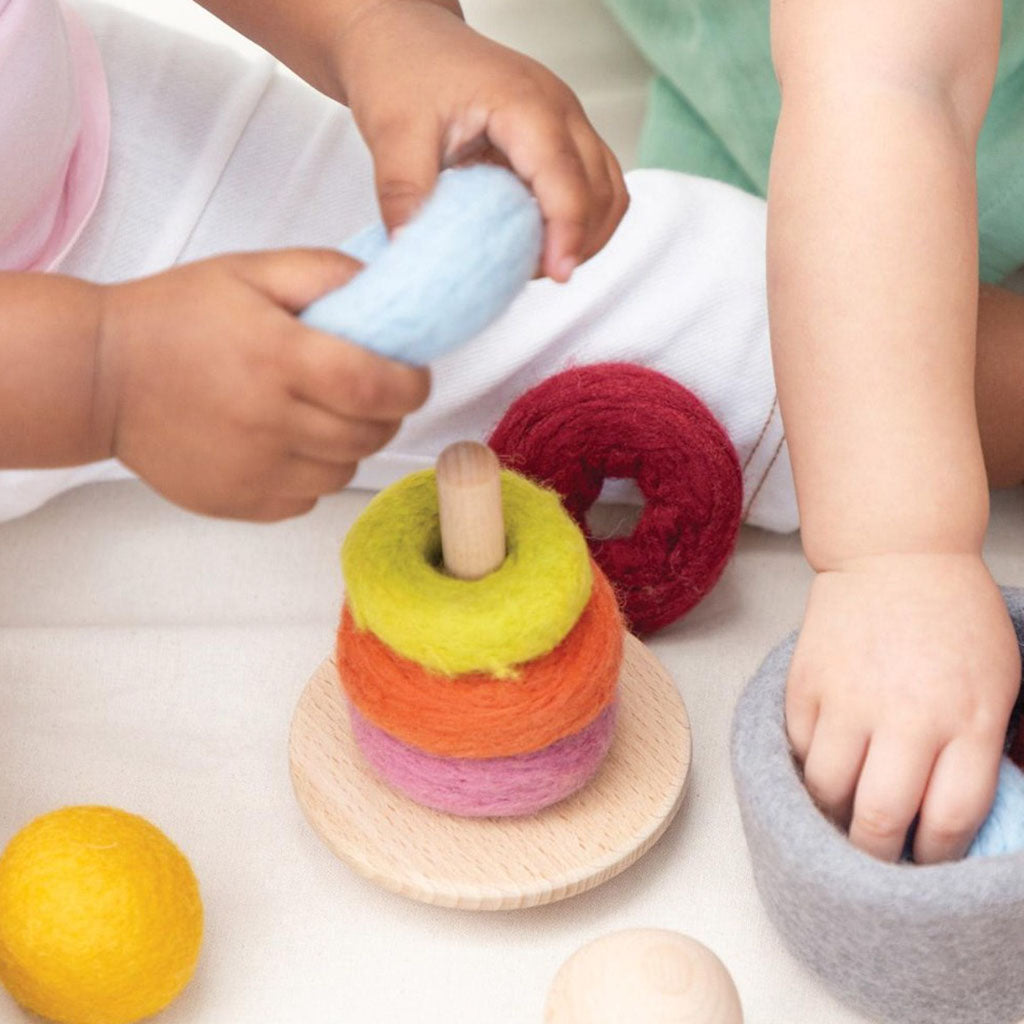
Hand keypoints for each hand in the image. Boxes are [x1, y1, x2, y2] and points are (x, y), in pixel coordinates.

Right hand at [97, 250, 429, 519]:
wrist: (99, 375)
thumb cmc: (174, 319)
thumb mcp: (251, 272)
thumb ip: (325, 273)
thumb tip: (386, 292)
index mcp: (279, 357)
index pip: (379, 387)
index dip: (412, 385)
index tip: (412, 376)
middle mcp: (271, 421)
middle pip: (371, 434)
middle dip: (386, 412)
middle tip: (366, 389)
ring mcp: (256, 469)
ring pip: (345, 471)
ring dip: (349, 444)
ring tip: (319, 414)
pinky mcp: (241, 502)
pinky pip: (308, 498)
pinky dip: (312, 474)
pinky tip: (286, 443)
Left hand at [335, 0, 627, 280]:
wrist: (401, 33)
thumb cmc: (403, 65)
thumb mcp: (392, 132)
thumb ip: (404, 193)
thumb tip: (410, 250)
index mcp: (524, 103)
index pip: (567, 179)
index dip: (569, 233)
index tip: (557, 274)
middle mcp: (558, 109)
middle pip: (602, 190)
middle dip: (578, 242)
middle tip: (528, 275)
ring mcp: (565, 122)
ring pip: (608, 190)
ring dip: (586, 235)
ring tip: (536, 263)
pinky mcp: (559, 137)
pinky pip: (592, 186)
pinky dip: (578, 221)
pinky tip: (540, 240)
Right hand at [786, 552, 1019, 862]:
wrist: (896, 553)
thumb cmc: (956, 616)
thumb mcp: (1000, 683)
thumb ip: (980, 749)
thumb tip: (948, 813)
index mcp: (968, 719)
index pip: (949, 819)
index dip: (934, 857)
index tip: (924, 860)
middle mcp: (906, 715)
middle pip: (877, 818)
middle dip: (874, 853)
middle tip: (876, 853)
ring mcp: (848, 698)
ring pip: (826, 791)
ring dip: (834, 812)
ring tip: (844, 809)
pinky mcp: (806, 682)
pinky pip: (798, 747)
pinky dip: (810, 763)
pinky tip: (827, 756)